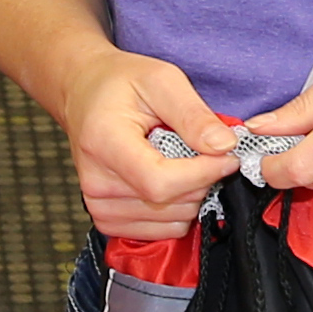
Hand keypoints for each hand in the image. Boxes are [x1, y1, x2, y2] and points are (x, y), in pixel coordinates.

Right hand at [60, 45, 233, 241]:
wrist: (84, 93)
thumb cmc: (119, 84)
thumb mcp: (162, 80)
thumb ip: (193, 115)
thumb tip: (224, 145)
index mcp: (105, 143)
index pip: (160, 182)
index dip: (203, 174)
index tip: (228, 157)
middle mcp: (97, 181)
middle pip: (171, 203)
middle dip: (201, 178)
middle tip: (198, 148)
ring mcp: (99, 204)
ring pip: (173, 220)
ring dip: (190, 194)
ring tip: (176, 160)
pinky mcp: (107, 219)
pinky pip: (161, 231)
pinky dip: (176, 209)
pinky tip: (167, 179)